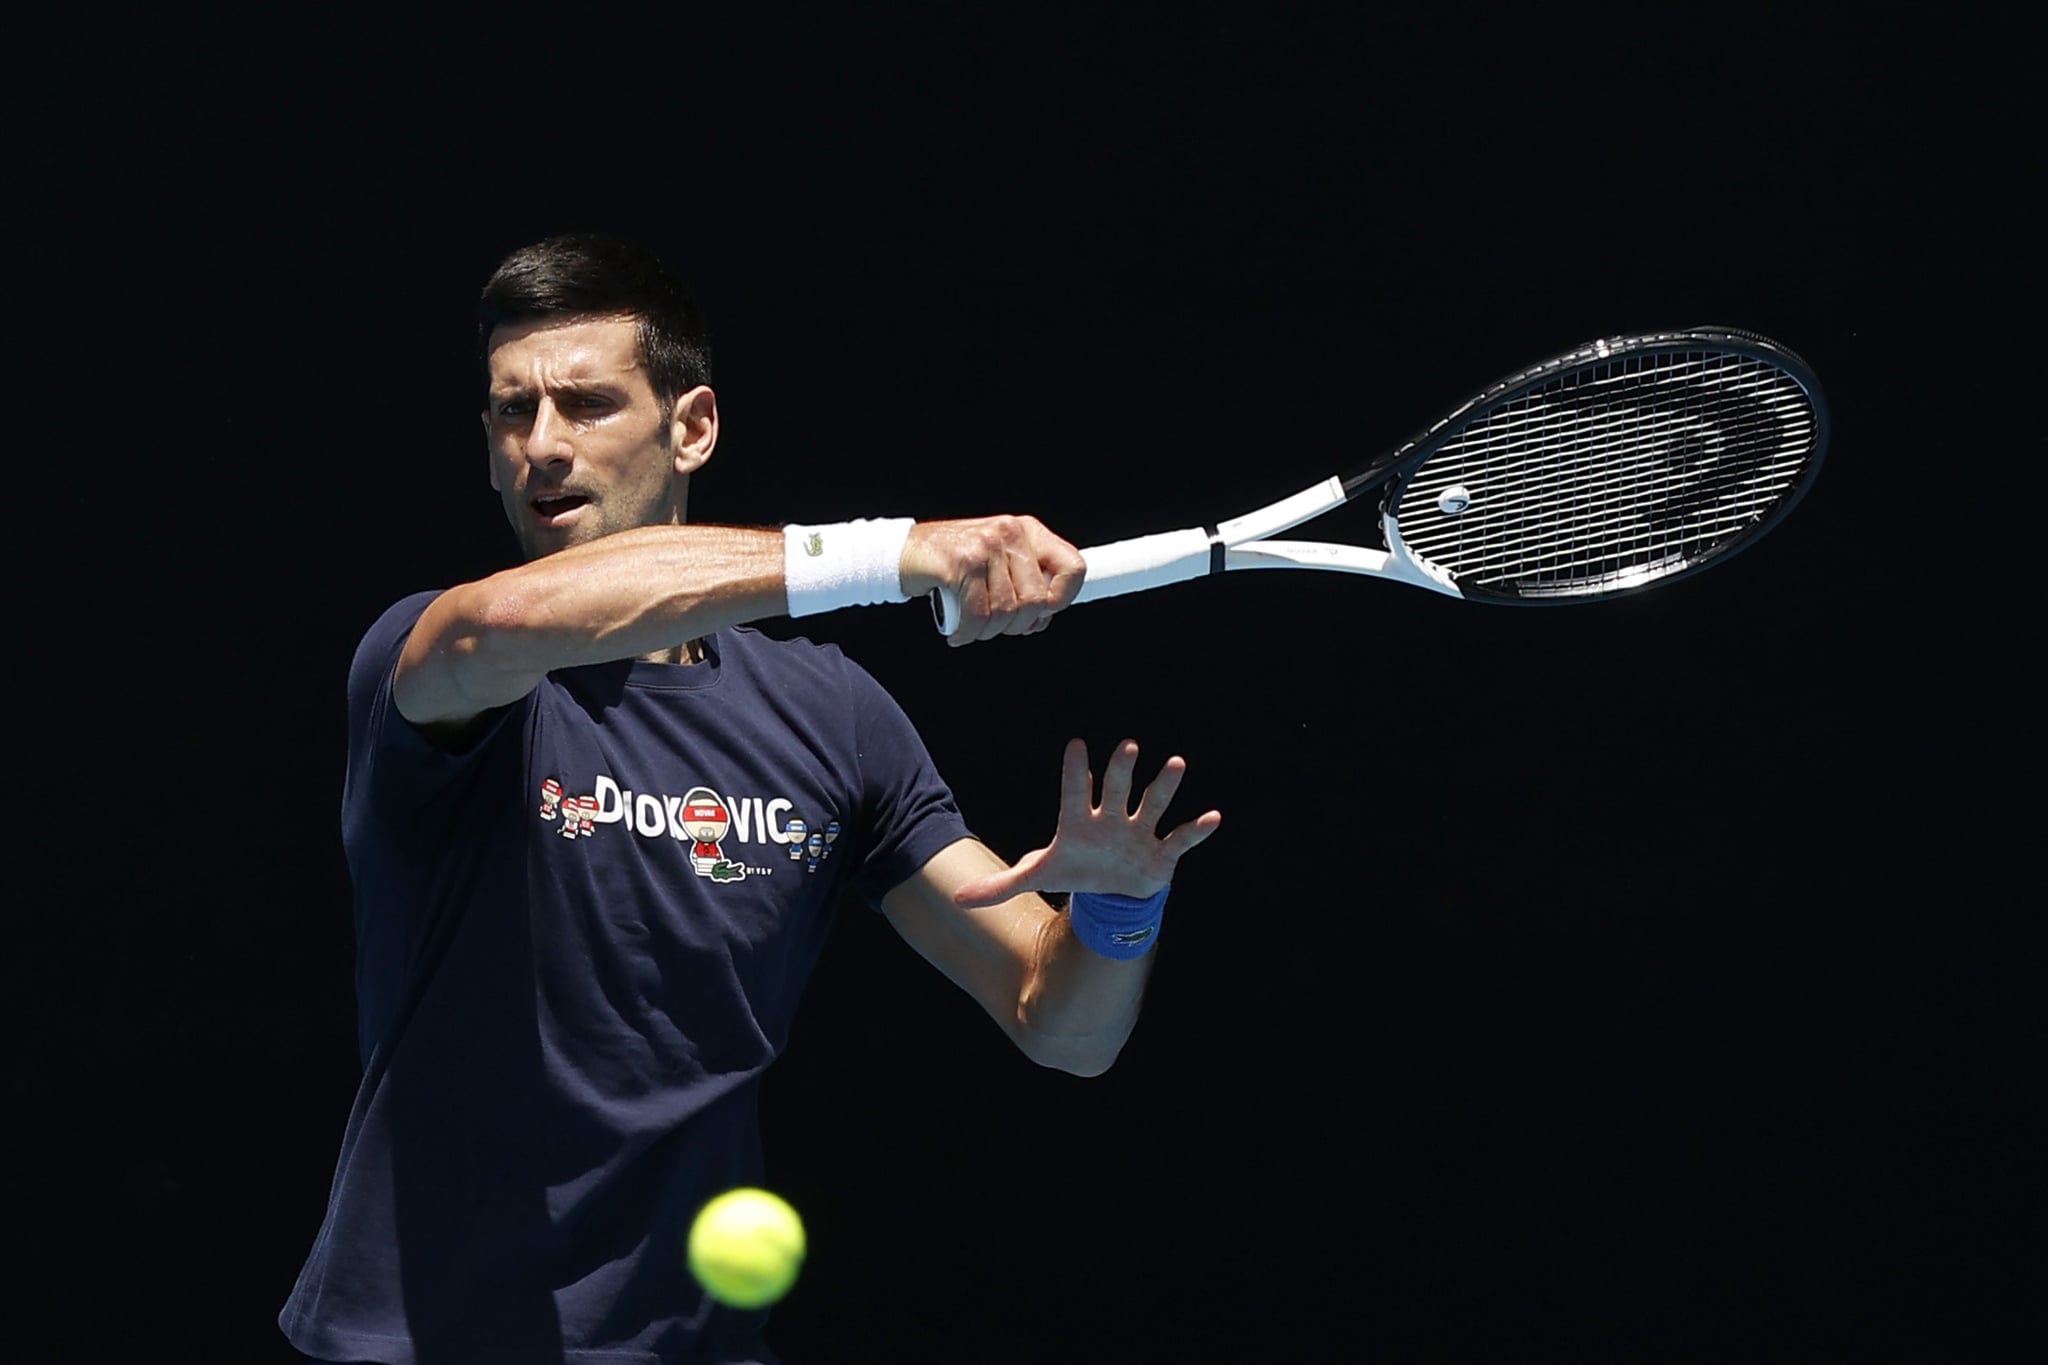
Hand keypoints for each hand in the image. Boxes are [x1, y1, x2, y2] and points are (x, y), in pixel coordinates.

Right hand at [899, 515, 1086, 645]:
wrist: (903, 553)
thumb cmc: (952, 563)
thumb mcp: (998, 563)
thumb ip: (1024, 582)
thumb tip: (1043, 617)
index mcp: (1027, 531)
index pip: (1073, 567)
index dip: (1063, 599)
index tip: (1042, 614)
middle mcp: (1009, 533)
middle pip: (1036, 600)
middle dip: (1017, 626)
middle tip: (996, 627)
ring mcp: (985, 546)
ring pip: (1007, 611)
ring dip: (988, 632)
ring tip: (973, 628)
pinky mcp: (961, 562)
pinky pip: (977, 615)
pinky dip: (967, 633)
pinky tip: (958, 632)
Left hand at [953, 739, 1223, 907]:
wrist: (1109, 894)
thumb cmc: (1075, 872)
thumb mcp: (1037, 878)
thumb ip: (999, 887)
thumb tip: (957, 900)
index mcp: (1079, 821)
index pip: (1075, 791)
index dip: (1076, 771)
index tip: (1076, 746)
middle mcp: (1111, 818)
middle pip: (1117, 788)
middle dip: (1121, 769)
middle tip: (1127, 746)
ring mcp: (1138, 832)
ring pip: (1152, 803)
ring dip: (1164, 786)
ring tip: (1176, 763)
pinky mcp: (1161, 852)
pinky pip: (1181, 838)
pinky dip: (1197, 830)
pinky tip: (1213, 817)